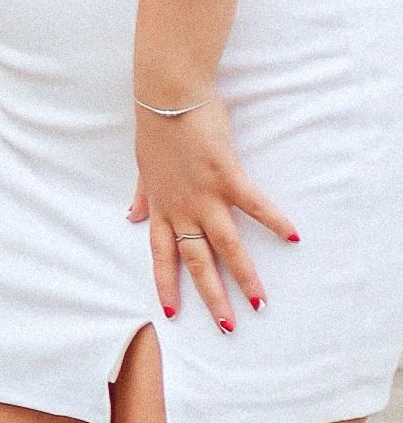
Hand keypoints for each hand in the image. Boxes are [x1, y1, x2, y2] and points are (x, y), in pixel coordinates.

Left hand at [131, 92, 295, 331]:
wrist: (167, 96)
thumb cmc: (156, 128)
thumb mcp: (143, 167)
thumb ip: (142, 196)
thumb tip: (130, 217)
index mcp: (162, 208)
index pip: (161, 255)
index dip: (166, 283)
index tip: (171, 311)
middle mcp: (182, 208)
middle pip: (197, 261)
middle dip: (212, 296)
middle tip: (226, 327)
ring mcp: (206, 194)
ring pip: (226, 245)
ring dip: (244, 276)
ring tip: (259, 302)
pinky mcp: (228, 175)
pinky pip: (253, 205)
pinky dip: (273, 220)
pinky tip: (292, 237)